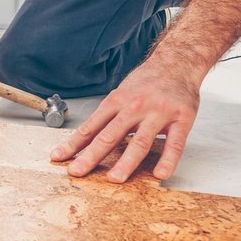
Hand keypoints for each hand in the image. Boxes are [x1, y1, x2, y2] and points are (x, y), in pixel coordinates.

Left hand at [50, 60, 199, 181]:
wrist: (177, 61)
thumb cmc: (146, 81)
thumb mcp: (121, 93)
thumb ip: (107, 117)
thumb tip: (85, 140)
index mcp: (116, 101)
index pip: (91, 127)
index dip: (73, 143)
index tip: (58, 157)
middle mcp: (134, 107)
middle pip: (110, 135)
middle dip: (91, 155)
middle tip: (77, 172)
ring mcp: (158, 113)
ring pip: (140, 141)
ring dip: (127, 162)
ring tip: (115, 178)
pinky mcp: (181, 119)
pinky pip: (175, 143)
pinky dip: (168, 160)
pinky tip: (160, 174)